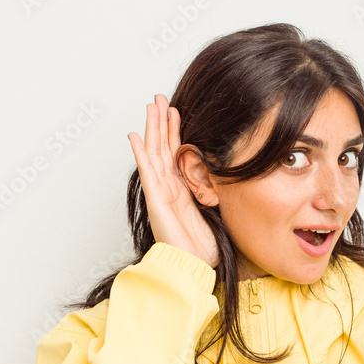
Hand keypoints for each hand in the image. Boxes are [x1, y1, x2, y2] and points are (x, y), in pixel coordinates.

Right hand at [127, 94, 218, 267]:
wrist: (193, 265)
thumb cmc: (203, 246)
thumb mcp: (216, 209)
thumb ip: (216, 190)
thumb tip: (229, 172)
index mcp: (182, 189)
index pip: (176, 153)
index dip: (175, 131)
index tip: (176, 110)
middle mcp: (169, 187)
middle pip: (162, 147)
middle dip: (161, 121)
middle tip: (159, 97)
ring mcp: (160, 192)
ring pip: (154, 152)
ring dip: (152, 128)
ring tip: (150, 105)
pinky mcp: (156, 199)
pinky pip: (147, 171)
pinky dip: (140, 153)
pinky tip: (134, 136)